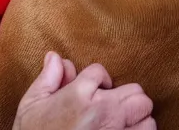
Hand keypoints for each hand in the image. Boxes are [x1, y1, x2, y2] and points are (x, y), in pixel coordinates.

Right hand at [12, 51, 155, 129]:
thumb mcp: (32, 104)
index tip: (92, 90)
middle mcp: (102, 111)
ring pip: (146, 113)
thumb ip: (47, 77)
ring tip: (122, 121)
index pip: (100, 71)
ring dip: (136, 116)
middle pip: (135, 91)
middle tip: (113, 104)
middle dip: (124, 95)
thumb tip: (55, 56)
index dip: (96, 79)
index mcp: (79, 94)